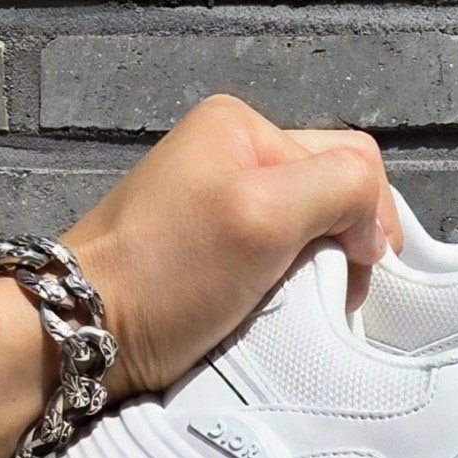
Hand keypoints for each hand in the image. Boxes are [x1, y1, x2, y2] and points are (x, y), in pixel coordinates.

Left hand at [62, 93, 400, 401]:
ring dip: (322, 268)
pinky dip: (293, 282)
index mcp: (244, 126)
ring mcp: (219, 198)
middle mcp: (233, 151)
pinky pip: (281, 254)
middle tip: (334, 295)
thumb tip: (372, 229)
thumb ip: (340, 189)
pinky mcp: (211, 246)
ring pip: (312, 227)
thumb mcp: (265, 214)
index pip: (352, 160)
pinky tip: (281, 305)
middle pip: (333, 191)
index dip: (368, 219)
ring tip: (306, 304)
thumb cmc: (173, 273)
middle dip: (346, 243)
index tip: (353, 277)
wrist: (84, 331)